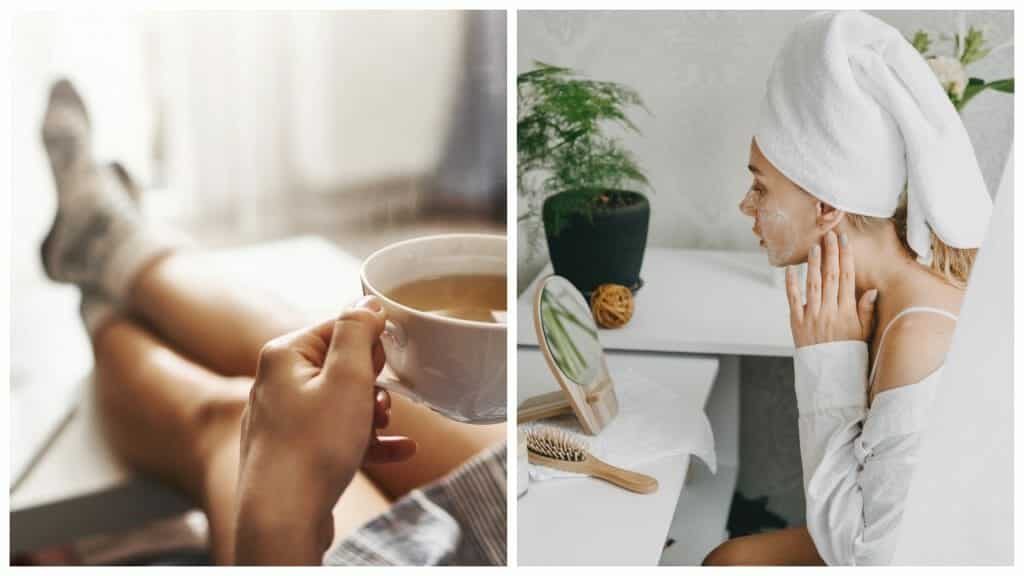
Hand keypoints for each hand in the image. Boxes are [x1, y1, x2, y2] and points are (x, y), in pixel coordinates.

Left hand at [235, 296, 415, 564]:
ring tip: (385, 428)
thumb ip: (357, 332)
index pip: (337, 327)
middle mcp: (275, 382)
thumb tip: (367, 303)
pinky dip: (366, 441)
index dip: (369, 346)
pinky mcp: (292, 452)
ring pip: (340, 403)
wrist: (282, 517)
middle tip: (381, 404)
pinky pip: (336, 435)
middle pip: (340, 365)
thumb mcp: (347, 378)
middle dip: (371, 384)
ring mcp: (282, 420)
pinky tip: (400, 451)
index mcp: (284, 354)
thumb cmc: (313, 446)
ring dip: (372, 414)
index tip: (384, 367)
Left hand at [786, 230, 877, 347]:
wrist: (829, 372)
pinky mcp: (797, 322)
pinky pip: (793, 299)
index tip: (845, 241)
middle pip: (830, 276)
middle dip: (830, 254)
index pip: (848, 278)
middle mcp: (829, 311)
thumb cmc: (849, 350)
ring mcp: (812, 316)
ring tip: (814, 247)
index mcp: (847, 312)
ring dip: (813, 264)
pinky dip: (791, 283)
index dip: (846, 257)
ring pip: (812, 284)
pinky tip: (790, 269)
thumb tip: (872, 289)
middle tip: (829, 235)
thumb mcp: (864, 332)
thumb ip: (866, 310)